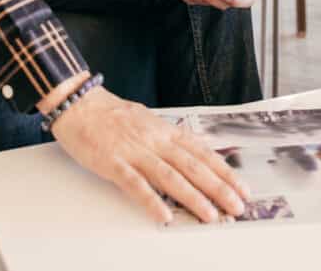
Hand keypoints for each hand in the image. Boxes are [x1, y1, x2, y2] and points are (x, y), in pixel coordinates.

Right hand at [50, 86, 250, 224]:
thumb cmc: (110, 114)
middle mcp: (154, 141)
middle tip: (238, 206)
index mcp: (164, 131)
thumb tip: (190, 152)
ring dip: (193, 197)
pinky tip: (164, 215)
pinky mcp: (113, 163)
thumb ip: (167, 138)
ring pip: (170, 176)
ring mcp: (134, 152)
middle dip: (218, 188)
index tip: (242, 187)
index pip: (201, 152)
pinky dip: (151, 200)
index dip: (224, 171)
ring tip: (210, 215)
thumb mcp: (146, 121)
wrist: (78, 103)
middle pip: (193, 166)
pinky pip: (135, 184)